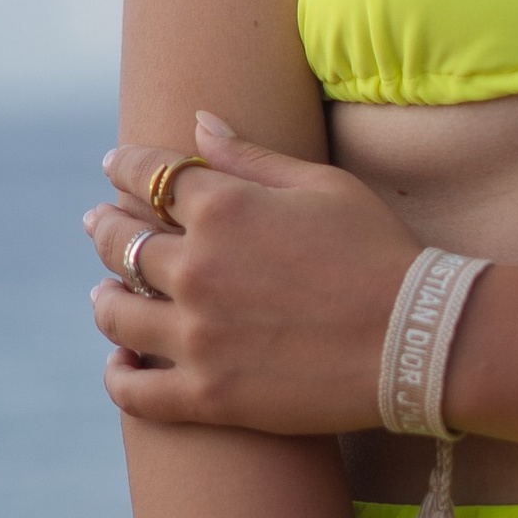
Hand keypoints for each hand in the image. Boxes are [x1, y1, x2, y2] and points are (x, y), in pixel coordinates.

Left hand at [84, 113, 416, 433]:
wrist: (418, 341)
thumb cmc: (379, 252)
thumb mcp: (321, 186)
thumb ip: (250, 157)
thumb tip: (200, 122)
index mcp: (223, 207)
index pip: (148, 175)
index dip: (125, 167)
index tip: (114, 165)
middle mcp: (196, 268)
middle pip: (121, 242)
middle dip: (105, 227)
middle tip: (98, 224)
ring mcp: (196, 335)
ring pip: (115, 314)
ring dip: (102, 299)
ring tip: (103, 296)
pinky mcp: (207, 395)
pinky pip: (134, 390)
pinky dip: (119, 375)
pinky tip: (121, 365)